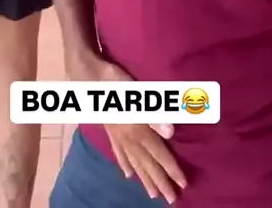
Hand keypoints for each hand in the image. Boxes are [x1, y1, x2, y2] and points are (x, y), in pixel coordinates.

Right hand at [66, 51, 185, 202]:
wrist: (88, 76)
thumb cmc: (115, 81)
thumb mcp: (137, 94)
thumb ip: (154, 114)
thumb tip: (171, 132)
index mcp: (137, 129)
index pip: (159, 154)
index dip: (172, 169)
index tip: (183, 185)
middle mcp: (128, 137)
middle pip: (147, 164)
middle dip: (160, 182)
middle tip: (171, 200)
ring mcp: (117, 136)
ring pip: (134, 162)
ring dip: (144, 178)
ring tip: (152, 194)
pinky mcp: (109, 131)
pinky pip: (118, 153)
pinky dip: (124, 164)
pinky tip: (127, 174)